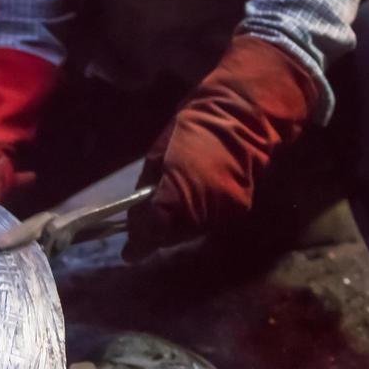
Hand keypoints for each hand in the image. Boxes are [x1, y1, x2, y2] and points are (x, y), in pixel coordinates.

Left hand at [123, 35, 318, 260]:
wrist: (240, 117)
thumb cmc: (193, 128)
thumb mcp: (158, 153)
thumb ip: (147, 188)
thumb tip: (135, 214)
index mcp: (177, 194)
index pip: (153, 231)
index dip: (139, 242)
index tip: (128, 251)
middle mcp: (201, 212)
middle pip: (171, 236)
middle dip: (157, 232)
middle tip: (146, 223)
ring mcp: (222, 214)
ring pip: (191, 233)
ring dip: (177, 226)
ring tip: (168, 210)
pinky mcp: (238, 211)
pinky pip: (209, 223)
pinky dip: (197, 218)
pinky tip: (191, 203)